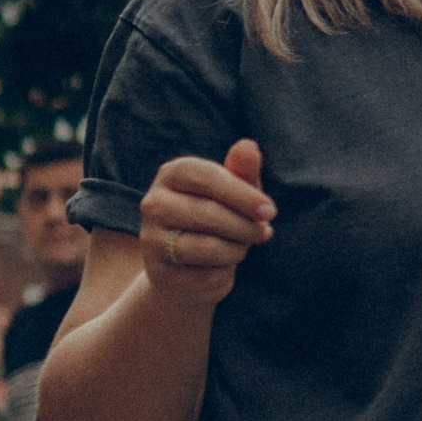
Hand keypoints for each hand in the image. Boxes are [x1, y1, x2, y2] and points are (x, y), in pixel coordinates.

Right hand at [137, 142, 272, 307]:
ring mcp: (151, 239)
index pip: (207, 177)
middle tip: (263, 232)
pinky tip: (223, 266)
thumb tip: (248, 146)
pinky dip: (225, 272)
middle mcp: (154, 203)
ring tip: (242, 246)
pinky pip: (205, 275)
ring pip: (206, 246)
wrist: (191, 267)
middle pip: (207, 213)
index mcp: (172, 174)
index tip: (270, 210)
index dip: (242, 194)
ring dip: (237, 249)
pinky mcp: (159, 272)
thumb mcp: (235, 192)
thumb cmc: (219, 217)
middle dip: (245, 226)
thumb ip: (242, 170)